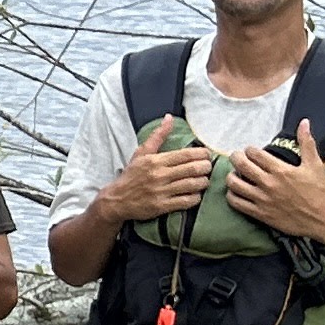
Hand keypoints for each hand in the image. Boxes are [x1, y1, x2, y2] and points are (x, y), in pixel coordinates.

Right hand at [96, 116, 219, 224]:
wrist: (116, 200)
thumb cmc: (131, 175)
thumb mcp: (141, 153)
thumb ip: (158, 136)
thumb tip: (169, 118)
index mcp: (156, 161)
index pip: (186, 154)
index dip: (202, 154)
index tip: (206, 155)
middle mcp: (159, 175)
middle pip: (193, 169)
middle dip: (206, 167)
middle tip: (208, 167)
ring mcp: (161, 191)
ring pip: (193, 185)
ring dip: (203, 182)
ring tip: (203, 180)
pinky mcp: (162, 206)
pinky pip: (187, 201)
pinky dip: (196, 197)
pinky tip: (195, 194)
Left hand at [226, 118, 324, 243]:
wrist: (323, 220)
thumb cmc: (319, 193)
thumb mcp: (315, 165)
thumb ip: (307, 143)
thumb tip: (304, 123)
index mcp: (281, 170)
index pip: (255, 154)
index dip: (250, 150)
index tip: (251, 151)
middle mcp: (269, 184)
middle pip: (241, 165)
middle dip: (236, 157)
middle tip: (236, 157)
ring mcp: (262, 199)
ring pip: (234, 184)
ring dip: (231, 176)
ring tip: (235, 174)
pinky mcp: (260, 214)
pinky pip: (236, 203)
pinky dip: (231, 195)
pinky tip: (235, 192)